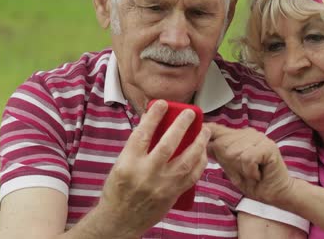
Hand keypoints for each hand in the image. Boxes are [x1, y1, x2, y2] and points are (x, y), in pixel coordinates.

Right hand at [99, 100, 210, 237]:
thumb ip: (137, 147)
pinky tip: (203, 152)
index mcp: (128, 163)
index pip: (142, 134)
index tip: (162, 104)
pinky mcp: (173, 194)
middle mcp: (146, 173)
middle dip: (181, 125)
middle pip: (168, 145)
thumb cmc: (118, 190)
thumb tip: (153, 123)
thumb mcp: (120, 164)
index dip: (154, 117)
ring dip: (198, 143)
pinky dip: (200, 162)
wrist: (120, 220)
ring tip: (204, 130)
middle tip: (190, 113)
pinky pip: (192, 176)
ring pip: (186, 160)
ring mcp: (162, 185)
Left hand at [206, 123, 293, 205]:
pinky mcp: (268, 147)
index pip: (216, 129)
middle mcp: (248, 133)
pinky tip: (257, 174)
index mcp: (238, 135)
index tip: (197, 136)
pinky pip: (247, 158)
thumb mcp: (229, 166)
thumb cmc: (252, 181)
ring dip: (240, 170)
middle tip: (243, 172)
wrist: (274, 194)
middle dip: (228, 164)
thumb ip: (217, 152)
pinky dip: (249, 171)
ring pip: (234, 153)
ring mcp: (259, 138)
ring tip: (251, 173)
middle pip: (222, 145)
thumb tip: (200, 142)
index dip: (205, 133)